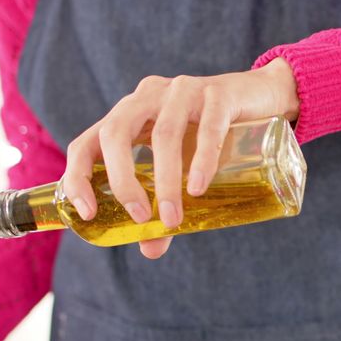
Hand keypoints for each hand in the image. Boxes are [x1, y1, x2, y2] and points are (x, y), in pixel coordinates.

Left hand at [62, 58, 299, 258]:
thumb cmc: (213, 136)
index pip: (86, 142)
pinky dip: (202, 160)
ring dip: (165, 180)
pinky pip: (208, 128)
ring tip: (174, 217)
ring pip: (163, 134)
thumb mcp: (183, 171)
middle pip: (116, 134)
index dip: (77, 177)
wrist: (262, 98)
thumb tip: (150, 249)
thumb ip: (164, 206)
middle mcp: (147, 97)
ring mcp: (182, 90)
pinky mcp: (218, 93)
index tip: (88, 214)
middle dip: (122, 181)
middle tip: (141, 218)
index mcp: (128, 115)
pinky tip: (199, 188)